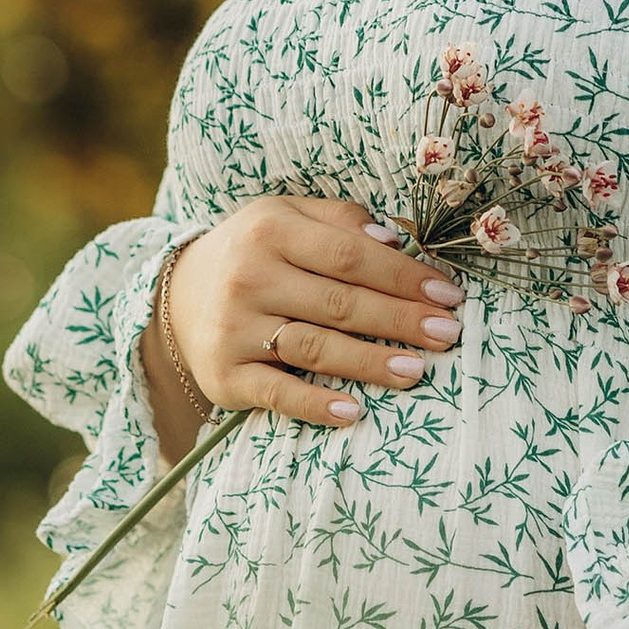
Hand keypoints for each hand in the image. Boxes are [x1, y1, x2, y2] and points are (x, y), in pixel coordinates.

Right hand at [150, 197, 465, 448]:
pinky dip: (314, 405)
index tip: (448, 294)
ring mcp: (234, 328)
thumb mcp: (289, 217)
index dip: (403, 276)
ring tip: (417, 371)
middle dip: (400, 319)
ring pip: (314, 347)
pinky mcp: (225, 374)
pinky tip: (352, 411)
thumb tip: (396, 239)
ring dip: (370, 362)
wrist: (179, 295)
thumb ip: (342, 219)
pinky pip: (276, 393)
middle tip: (448, 334)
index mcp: (271, 230)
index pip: (350, 254)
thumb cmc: (256, 252)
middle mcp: (249, 276)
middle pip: (339, 302)